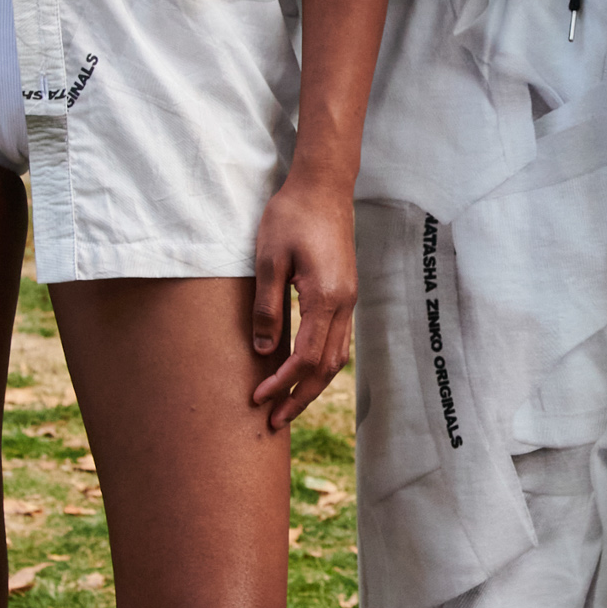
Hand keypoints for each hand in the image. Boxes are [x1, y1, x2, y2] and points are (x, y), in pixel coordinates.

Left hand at [250, 154, 357, 430]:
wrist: (323, 185)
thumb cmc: (291, 216)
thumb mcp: (269, 260)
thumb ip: (268, 307)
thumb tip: (264, 350)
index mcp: (326, 297)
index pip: (305, 357)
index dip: (281, 382)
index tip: (257, 399)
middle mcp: (345, 303)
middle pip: (327, 367)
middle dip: (300, 397)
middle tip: (273, 422)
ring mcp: (350, 298)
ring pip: (337, 357)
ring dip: (312, 384)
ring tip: (288, 404)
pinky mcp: (346, 291)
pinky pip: (338, 340)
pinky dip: (321, 364)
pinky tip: (304, 370)